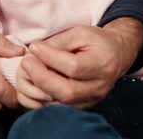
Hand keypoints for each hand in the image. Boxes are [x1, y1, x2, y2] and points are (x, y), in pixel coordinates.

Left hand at [17, 18, 142, 108]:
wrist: (115, 55)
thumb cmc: (97, 41)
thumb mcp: (80, 33)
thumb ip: (58, 42)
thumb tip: (35, 51)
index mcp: (102, 64)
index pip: (74, 67)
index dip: (50, 58)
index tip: (34, 47)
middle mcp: (99, 87)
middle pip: (67, 91)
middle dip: (41, 77)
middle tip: (26, 62)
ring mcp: (90, 100)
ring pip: (60, 104)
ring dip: (37, 90)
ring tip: (26, 72)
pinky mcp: (82, 106)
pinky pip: (57, 109)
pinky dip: (40, 99)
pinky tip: (32, 83)